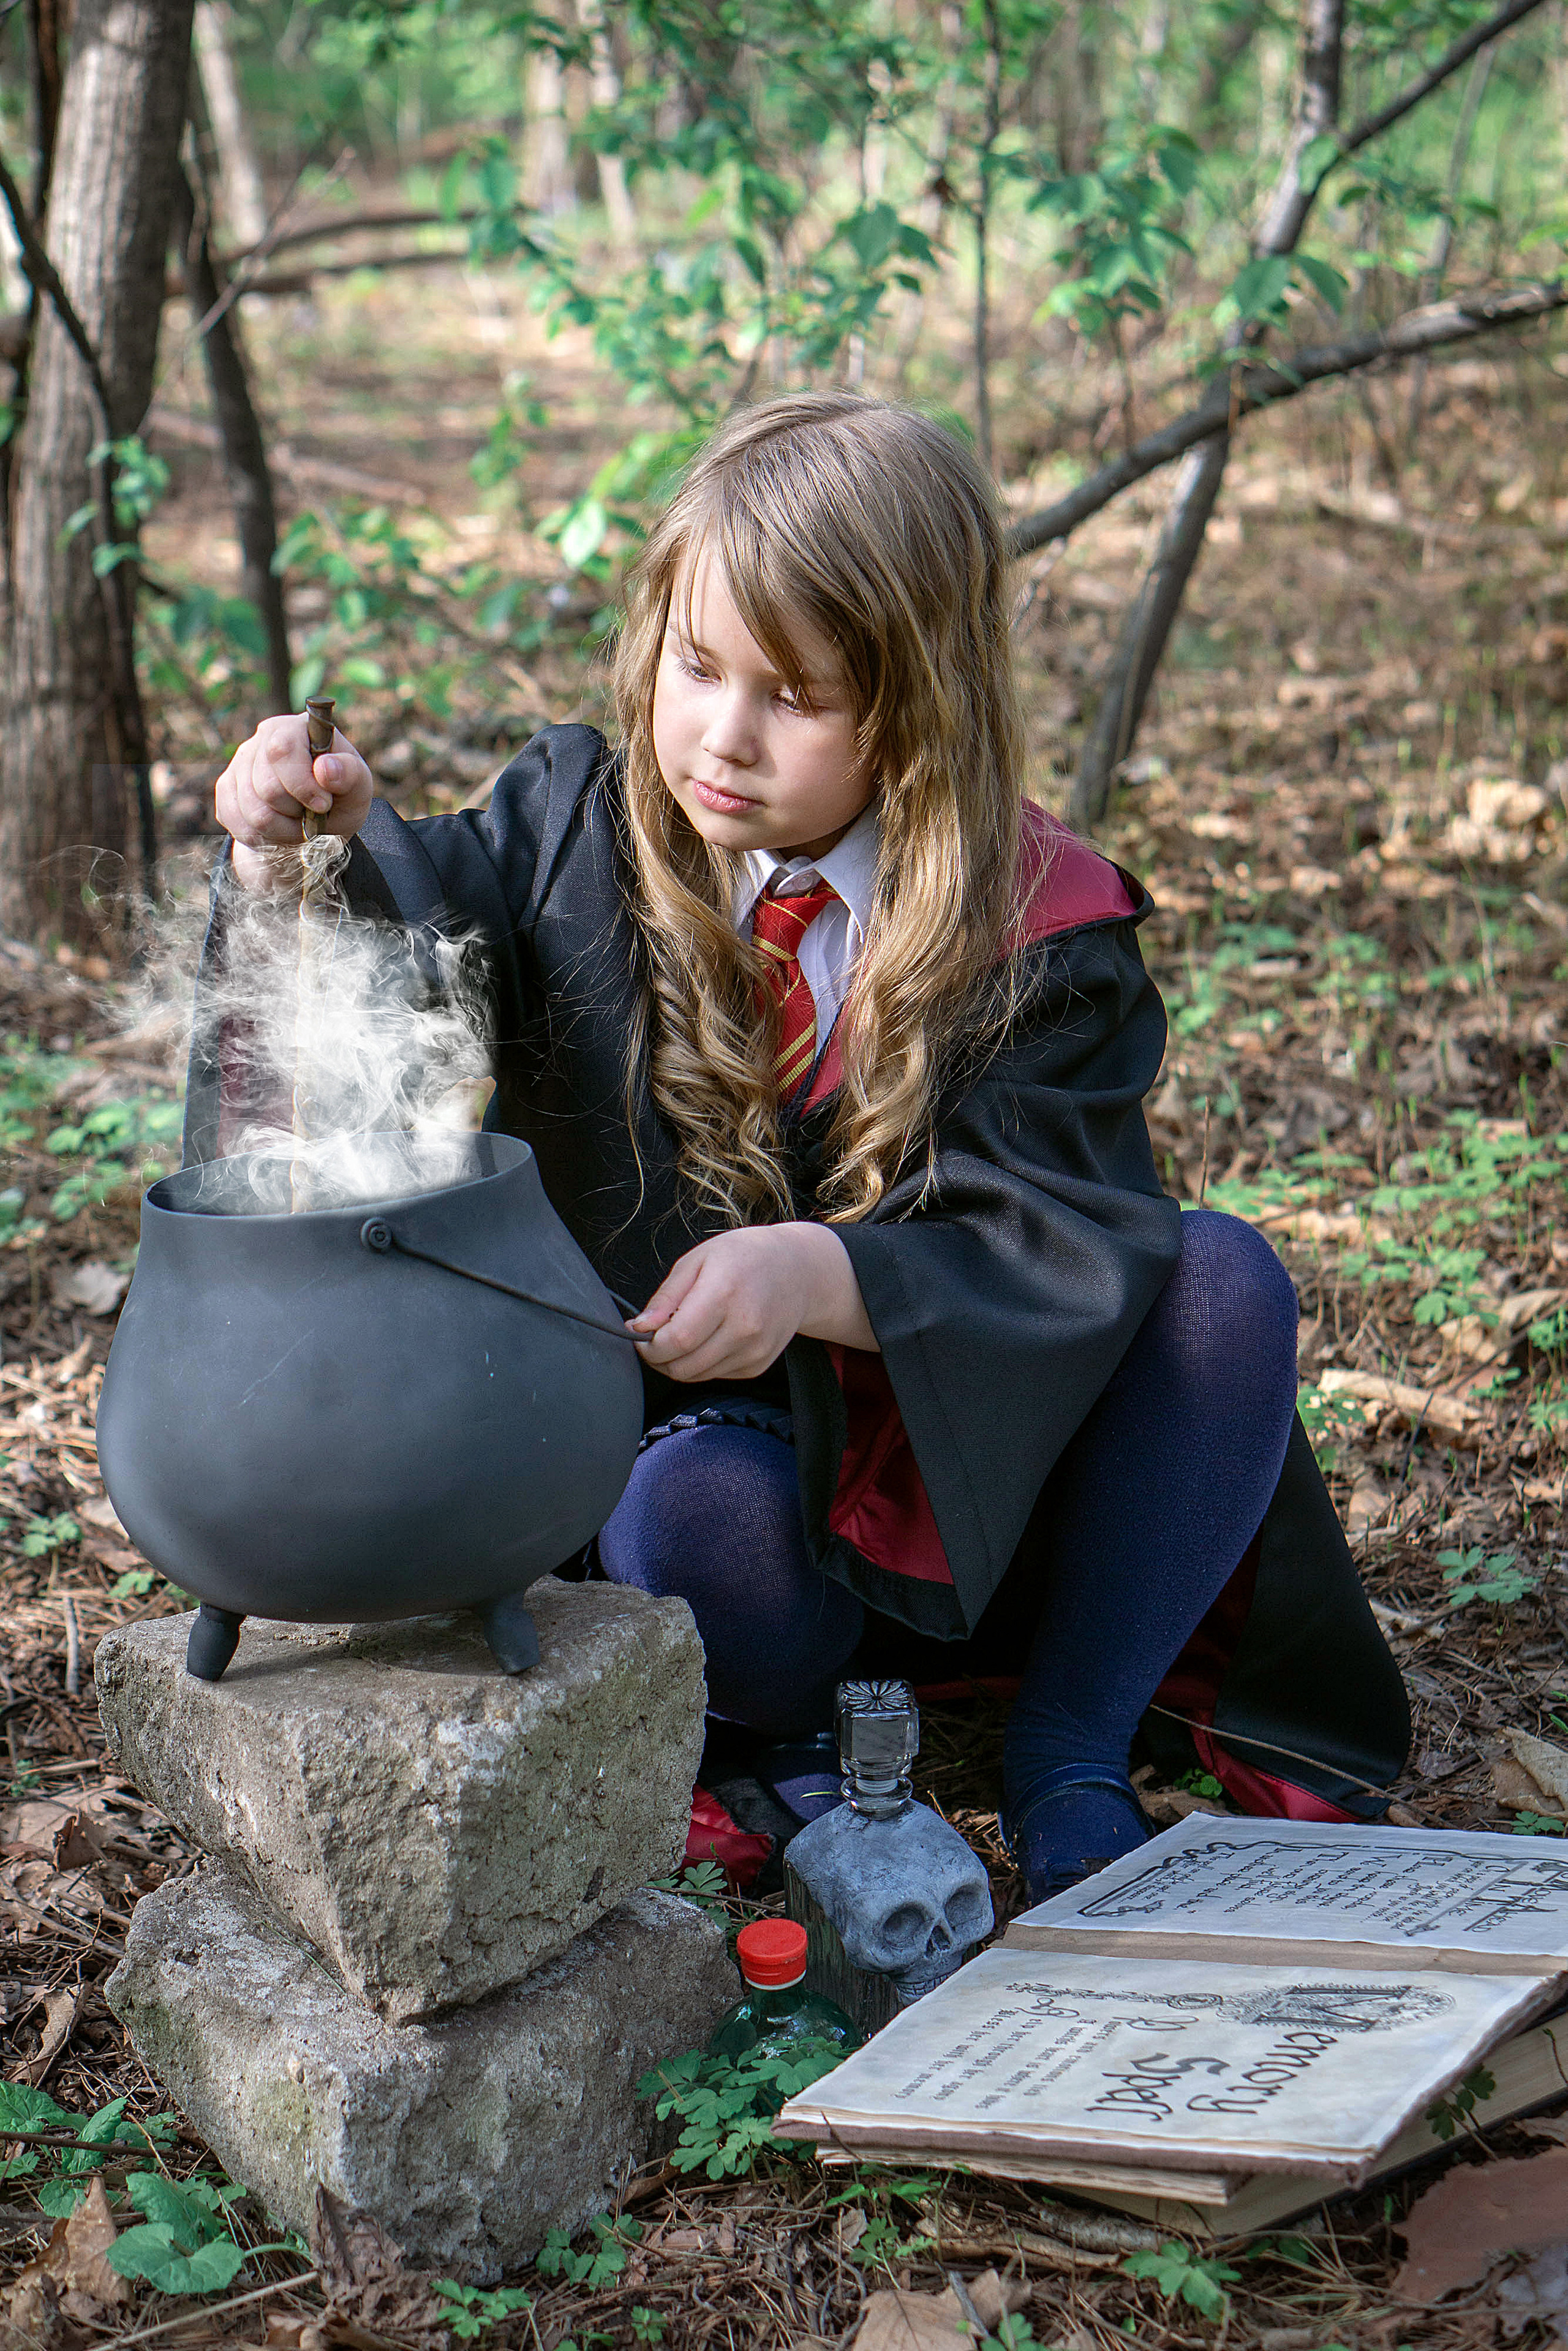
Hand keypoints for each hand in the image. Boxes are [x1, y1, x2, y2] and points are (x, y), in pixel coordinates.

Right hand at [216, 714, 374, 889]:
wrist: (317, 822)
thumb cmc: (340, 798)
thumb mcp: (358, 787)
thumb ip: (349, 774)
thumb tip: (325, 768)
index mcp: (296, 728)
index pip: (282, 750)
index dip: (302, 785)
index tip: (323, 805)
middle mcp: (262, 738)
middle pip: (267, 787)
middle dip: (295, 813)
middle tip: (312, 816)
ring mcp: (240, 763)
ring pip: (252, 811)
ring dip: (282, 830)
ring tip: (298, 823)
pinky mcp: (227, 789)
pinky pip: (238, 823)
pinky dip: (264, 837)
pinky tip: (279, 829)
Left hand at [628, 1223, 876, 1382]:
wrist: (797, 1270)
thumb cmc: (744, 1257)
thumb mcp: (698, 1260)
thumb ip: (666, 1297)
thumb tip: (639, 1327)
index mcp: (724, 1294)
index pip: (676, 1340)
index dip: (649, 1346)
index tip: (639, 1336)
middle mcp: (744, 1327)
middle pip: (683, 1366)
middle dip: (658, 1359)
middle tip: (655, 1339)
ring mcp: (755, 1349)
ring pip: (697, 1376)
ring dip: (679, 1363)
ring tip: (681, 1336)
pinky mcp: (759, 1364)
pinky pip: (716, 1375)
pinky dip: (703, 1363)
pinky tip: (709, 1338)